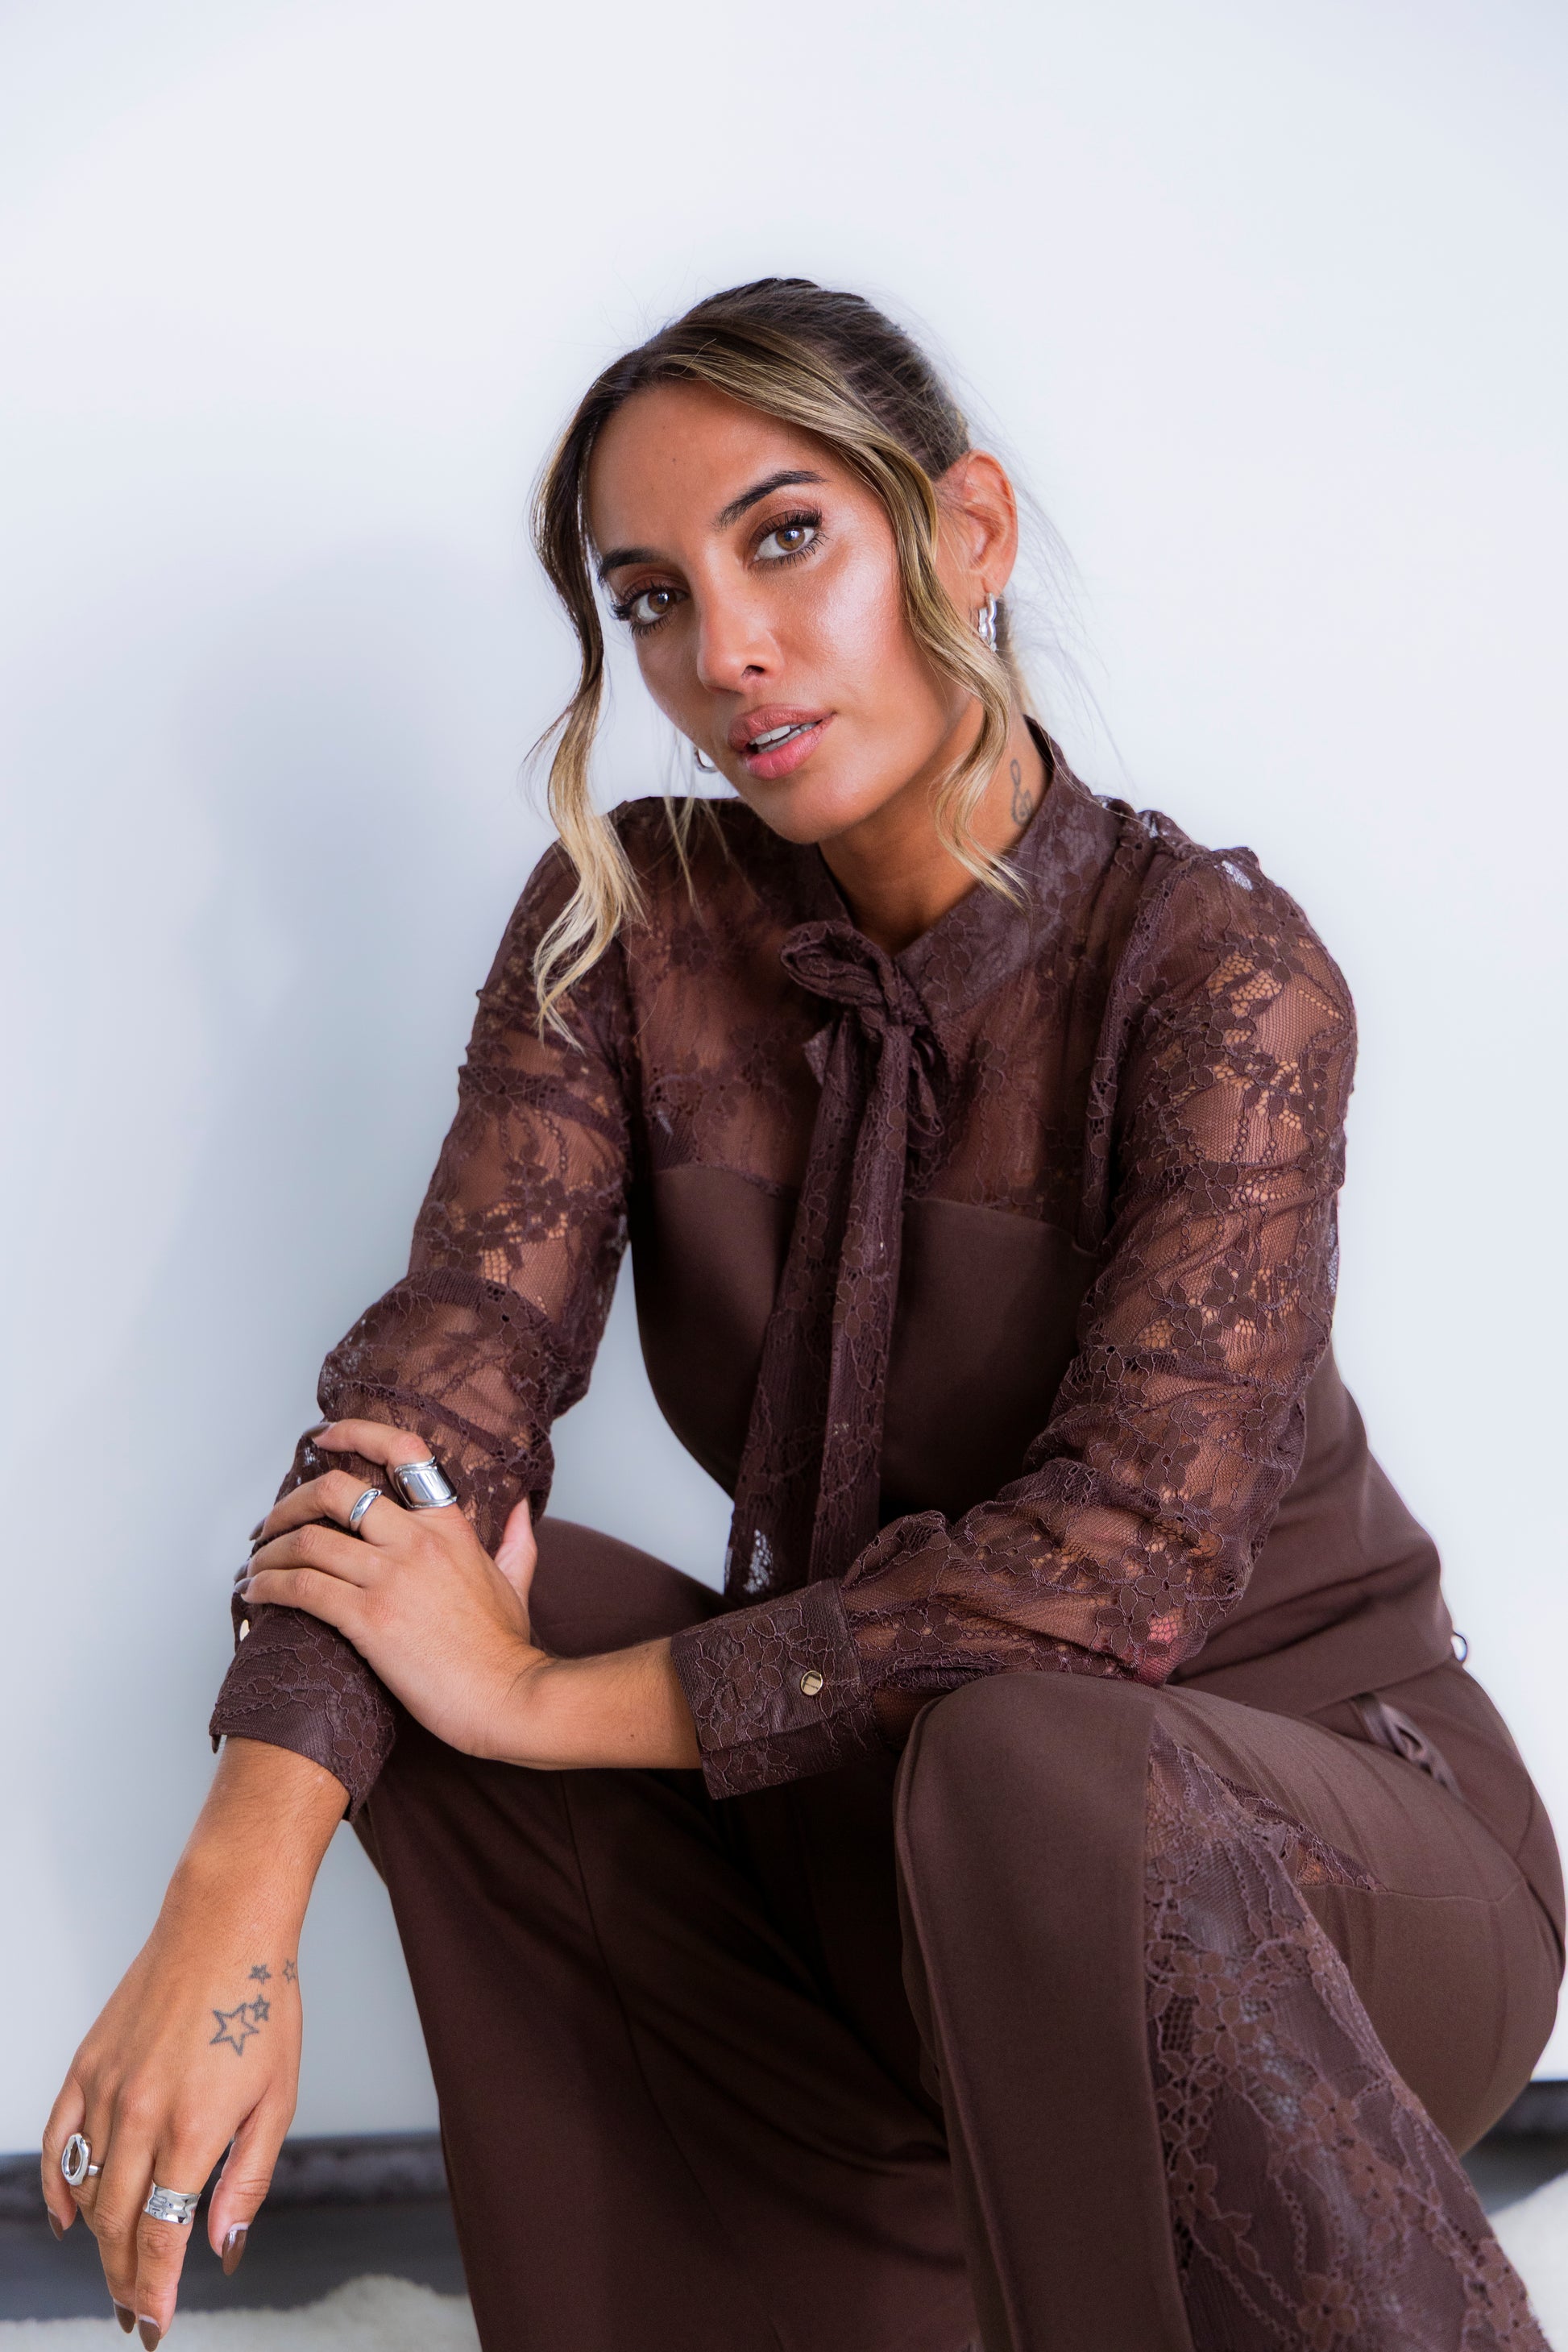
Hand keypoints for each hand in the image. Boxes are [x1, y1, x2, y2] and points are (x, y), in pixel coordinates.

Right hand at [41, 1739, 340, 2343]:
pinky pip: (58, 2141)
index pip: (160, 2237)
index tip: (153, 2328)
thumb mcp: (277, 2098)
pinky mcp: (86, 2065)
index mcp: (193, 2130)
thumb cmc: (261, 2008)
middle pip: (117, 2225)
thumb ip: (246, 2181)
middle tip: (135, 2311)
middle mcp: (140, 2116)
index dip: (154, 2291)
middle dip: (124, 2278)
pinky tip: (71, 2217)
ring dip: (98, 2241)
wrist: (223, 1927)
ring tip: (115, 2272)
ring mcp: (106, 2090)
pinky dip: (59, 2186)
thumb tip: (221, 2251)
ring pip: (87, 2191)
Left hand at [242, 1419, 547, 1760]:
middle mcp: (415, 1541)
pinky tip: (258, 1593)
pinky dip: (269, 1586)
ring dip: (269, 1552)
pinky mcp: (368, 1620)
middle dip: (290, 1503)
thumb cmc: (505, 1647)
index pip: (403, 1453)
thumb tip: (522, 1506)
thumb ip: (516, 1538)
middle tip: (272, 1524)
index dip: (356, 1433)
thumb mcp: (516, 1580)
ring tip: (256, 1566)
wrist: (506, 1697)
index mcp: (447, 1526)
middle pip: (334, 1491)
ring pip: (307, 1542)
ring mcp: (389, 1579)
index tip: (325, 1438)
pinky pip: (302, 1588)